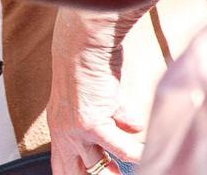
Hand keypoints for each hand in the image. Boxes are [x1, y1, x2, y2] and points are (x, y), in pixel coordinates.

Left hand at [48, 10, 146, 173]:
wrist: (81, 44)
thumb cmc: (90, 64)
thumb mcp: (99, 97)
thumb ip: (114, 117)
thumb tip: (134, 130)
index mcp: (60, 127)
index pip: (63, 164)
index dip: (79, 173)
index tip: (107, 173)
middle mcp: (63, 132)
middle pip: (74, 171)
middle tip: (117, 174)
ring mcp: (74, 130)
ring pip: (97, 167)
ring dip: (118, 169)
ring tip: (139, 165)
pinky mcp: (89, 122)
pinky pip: (120, 148)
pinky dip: (135, 152)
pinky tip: (146, 151)